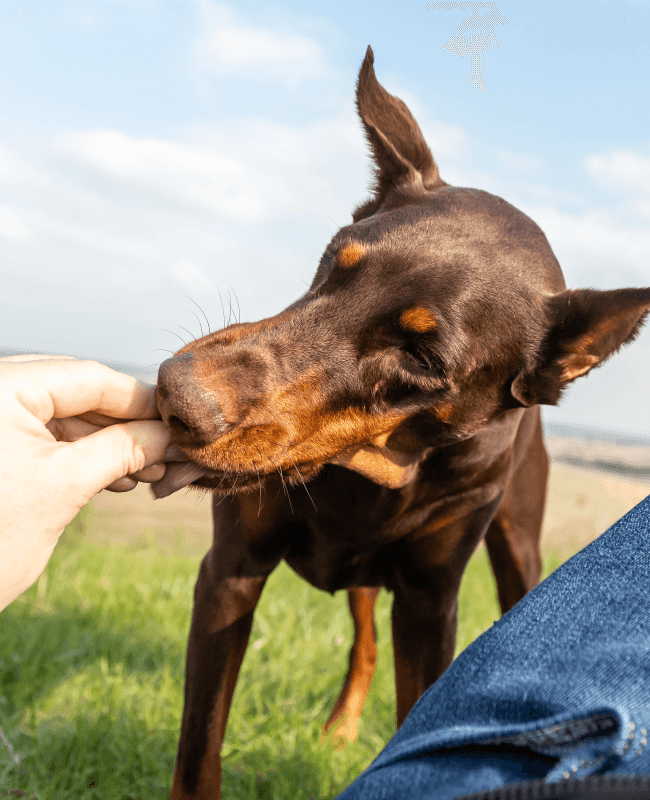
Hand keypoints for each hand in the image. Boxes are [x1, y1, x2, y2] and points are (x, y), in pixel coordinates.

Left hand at [0, 354, 170, 610]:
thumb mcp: (64, 487)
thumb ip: (123, 449)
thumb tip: (169, 434)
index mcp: (1, 387)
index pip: (89, 377)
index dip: (141, 400)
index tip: (180, 421)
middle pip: (77, 394)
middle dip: (126, 426)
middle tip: (168, 450)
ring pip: (63, 418)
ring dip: (108, 445)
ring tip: (149, 472)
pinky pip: (44, 439)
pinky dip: (81, 457)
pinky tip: (117, 479)